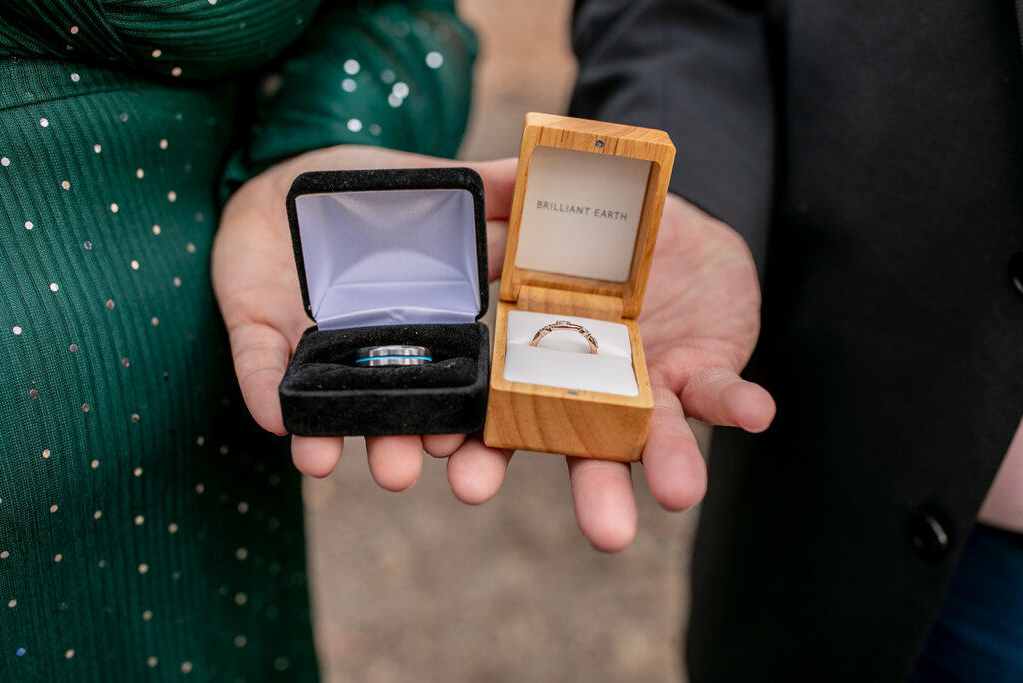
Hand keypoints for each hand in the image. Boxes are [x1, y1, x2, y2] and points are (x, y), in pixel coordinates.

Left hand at [212, 145, 516, 489]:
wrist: (287, 177)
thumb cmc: (371, 192)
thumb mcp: (437, 185)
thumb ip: (492, 189)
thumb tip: (544, 171)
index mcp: (432, 323)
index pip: (464, 389)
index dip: (474, 430)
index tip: (485, 461)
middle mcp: (380, 351)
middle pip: (400, 411)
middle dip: (404, 446)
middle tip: (407, 474)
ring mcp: (322, 347)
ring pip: (334, 404)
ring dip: (337, 435)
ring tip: (336, 465)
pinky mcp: (264, 333)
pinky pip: (262, 368)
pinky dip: (267, 392)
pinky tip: (275, 419)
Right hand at [441, 193, 774, 550]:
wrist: (672, 227)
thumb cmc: (597, 228)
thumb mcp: (545, 205)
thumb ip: (503, 196)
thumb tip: (460, 187)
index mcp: (536, 354)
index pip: (496, 410)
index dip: (473, 445)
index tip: (452, 474)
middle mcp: (589, 386)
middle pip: (583, 446)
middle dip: (592, 490)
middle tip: (602, 534)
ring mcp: (647, 384)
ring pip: (656, 436)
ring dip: (670, 464)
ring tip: (680, 492)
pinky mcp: (702, 369)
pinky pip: (720, 391)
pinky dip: (737, 403)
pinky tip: (755, 412)